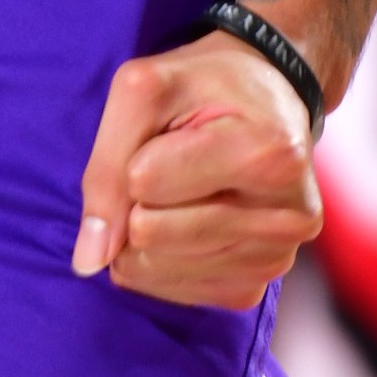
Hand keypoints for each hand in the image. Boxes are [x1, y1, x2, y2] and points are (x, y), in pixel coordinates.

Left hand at [73, 28, 321, 307]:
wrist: (268, 101)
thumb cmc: (206, 85)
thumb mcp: (147, 89)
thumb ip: (108, 164)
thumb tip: (89, 260)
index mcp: (270, 154)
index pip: (144, 181)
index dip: (136, 155)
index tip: (169, 134)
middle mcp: (287, 217)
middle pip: (150, 234)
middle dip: (138, 197)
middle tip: (171, 161)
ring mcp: (276, 259)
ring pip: (157, 269)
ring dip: (144, 229)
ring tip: (179, 187)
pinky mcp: (256, 286)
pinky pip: (173, 291)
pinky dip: (160, 259)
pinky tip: (184, 218)